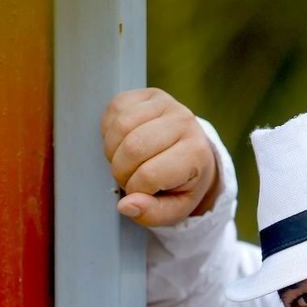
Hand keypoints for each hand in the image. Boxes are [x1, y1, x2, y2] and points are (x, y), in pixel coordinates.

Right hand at [101, 88, 218, 225]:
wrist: (192, 154)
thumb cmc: (181, 185)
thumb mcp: (174, 209)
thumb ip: (152, 213)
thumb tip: (125, 205)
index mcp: (196, 154)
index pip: (148, 175)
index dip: (135, 189)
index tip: (142, 193)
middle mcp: (185, 122)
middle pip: (132, 148)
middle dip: (121, 170)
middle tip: (129, 177)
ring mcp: (167, 103)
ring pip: (121, 127)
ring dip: (113, 150)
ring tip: (125, 161)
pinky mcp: (149, 93)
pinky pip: (115, 108)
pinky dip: (110, 130)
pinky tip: (122, 142)